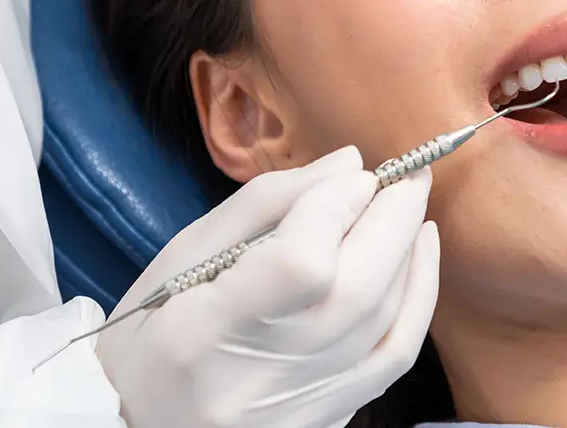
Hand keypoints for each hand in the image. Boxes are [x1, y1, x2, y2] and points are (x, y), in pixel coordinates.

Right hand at [96, 146, 439, 427]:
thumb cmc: (149, 335)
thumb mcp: (181, 256)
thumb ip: (265, 204)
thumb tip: (346, 165)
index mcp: (205, 329)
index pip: (299, 263)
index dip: (338, 208)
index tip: (352, 173)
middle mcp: (260, 377)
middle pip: (356, 289)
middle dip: (393, 218)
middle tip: (407, 172)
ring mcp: (299, 408)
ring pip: (384, 321)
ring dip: (409, 252)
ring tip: (409, 204)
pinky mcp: (326, 421)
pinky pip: (394, 359)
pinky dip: (417, 301)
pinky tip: (417, 258)